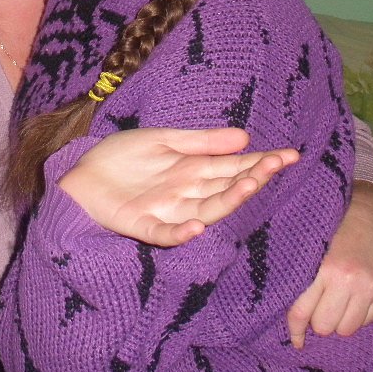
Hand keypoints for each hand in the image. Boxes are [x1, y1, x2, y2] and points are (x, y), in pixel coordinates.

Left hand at [59, 127, 298, 246]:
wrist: (82, 173)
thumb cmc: (123, 157)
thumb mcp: (165, 141)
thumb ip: (202, 142)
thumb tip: (245, 137)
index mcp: (194, 171)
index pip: (235, 168)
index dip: (261, 163)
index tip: (290, 155)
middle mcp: (186, 193)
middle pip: (226, 188)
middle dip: (252, 178)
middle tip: (274, 166)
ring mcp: (166, 211)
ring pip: (205, 210)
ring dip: (227, 201)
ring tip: (249, 186)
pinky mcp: (142, 225)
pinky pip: (165, 234)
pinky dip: (181, 233)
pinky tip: (196, 226)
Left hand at [286, 182, 372, 347]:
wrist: (365, 215)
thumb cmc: (328, 232)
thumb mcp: (308, 251)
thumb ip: (299, 281)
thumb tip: (291, 323)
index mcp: (322, 268)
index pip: (302, 312)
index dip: (296, 330)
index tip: (296, 340)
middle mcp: (347, 279)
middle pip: (325, 326)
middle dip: (319, 320)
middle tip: (318, 306)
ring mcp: (369, 286)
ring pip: (347, 329)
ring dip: (339, 320)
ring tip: (336, 301)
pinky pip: (367, 321)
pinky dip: (358, 315)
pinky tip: (353, 297)